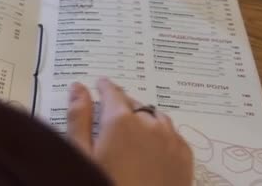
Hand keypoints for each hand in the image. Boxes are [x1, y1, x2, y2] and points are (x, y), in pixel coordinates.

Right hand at [66, 78, 192, 185]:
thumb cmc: (103, 184)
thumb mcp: (81, 154)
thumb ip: (78, 117)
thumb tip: (77, 86)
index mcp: (119, 120)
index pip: (111, 91)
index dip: (103, 86)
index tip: (98, 84)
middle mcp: (148, 123)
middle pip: (133, 103)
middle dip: (120, 105)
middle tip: (109, 117)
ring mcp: (170, 139)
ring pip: (155, 116)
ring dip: (142, 117)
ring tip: (131, 132)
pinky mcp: (185, 156)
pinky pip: (172, 133)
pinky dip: (160, 132)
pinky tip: (151, 147)